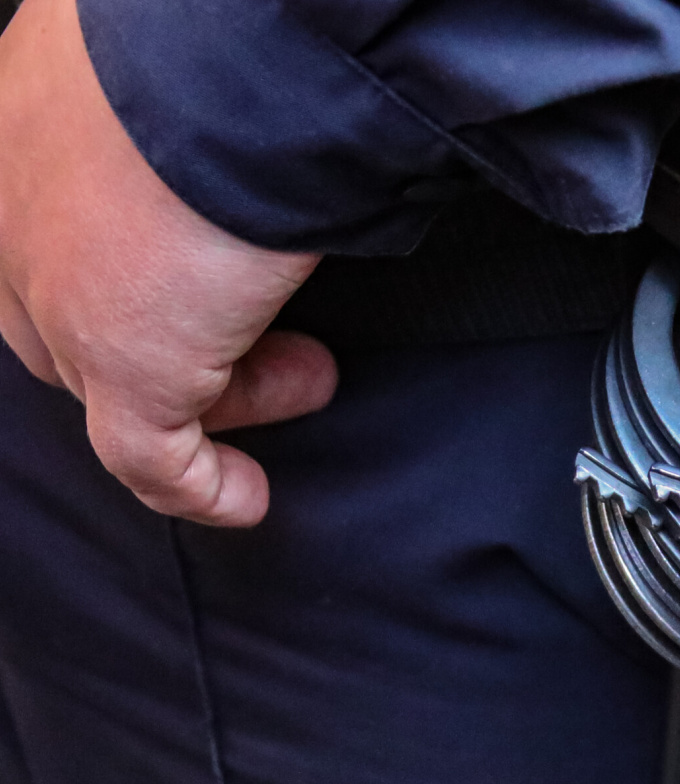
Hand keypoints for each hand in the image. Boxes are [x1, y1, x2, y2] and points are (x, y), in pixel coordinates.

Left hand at [0, 0, 337, 526]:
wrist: (243, 49)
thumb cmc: (226, 32)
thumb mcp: (178, 60)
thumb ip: (176, 109)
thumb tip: (251, 124)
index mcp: (23, 122)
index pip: (56, 236)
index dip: (138, 275)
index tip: (217, 288)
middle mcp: (20, 207)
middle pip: (88, 315)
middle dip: (194, 337)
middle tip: (284, 339)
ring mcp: (62, 290)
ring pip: (119, 380)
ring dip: (228, 398)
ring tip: (310, 383)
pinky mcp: (120, 359)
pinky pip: (147, 454)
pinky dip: (199, 487)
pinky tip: (245, 501)